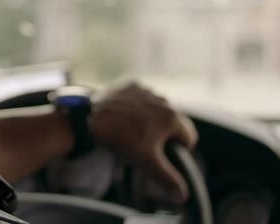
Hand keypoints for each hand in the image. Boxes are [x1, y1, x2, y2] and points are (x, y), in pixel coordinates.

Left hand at [88, 81, 197, 202]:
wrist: (91, 115)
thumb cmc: (120, 138)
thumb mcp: (146, 160)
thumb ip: (167, 177)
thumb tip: (183, 195)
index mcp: (172, 118)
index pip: (188, 138)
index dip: (178, 149)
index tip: (163, 154)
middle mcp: (164, 100)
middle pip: (173, 122)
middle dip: (164, 134)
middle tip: (146, 144)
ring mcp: (148, 90)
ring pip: (158, 109)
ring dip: (152, 119)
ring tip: (133, 130)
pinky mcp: (132, 84)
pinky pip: (142, 98)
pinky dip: (137, 106)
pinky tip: (125, 116)